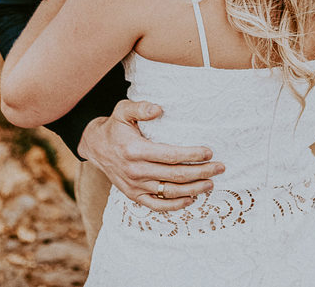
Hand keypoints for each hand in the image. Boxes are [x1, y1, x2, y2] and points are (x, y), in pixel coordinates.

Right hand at [78, 100, 223, 211]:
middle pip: (175, 176)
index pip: (170, 155)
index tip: (209, 152)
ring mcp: (134, 186)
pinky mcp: (133, 195)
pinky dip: (175, 205)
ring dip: (193, 189)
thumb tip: (159, 109)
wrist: (95, 147)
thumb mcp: (123, 110)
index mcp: (135, 150)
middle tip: (220, 167)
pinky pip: (157, 206)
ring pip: (170, 192)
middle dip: (201, 172)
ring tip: (211, 183)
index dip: (191, 155)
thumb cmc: (114, 126)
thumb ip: (140, 108)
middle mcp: (135, 171)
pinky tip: (191, 199)